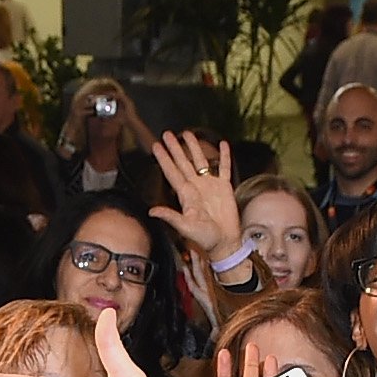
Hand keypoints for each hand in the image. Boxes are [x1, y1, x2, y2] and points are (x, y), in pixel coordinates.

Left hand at [147, 132, 244, 270]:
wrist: (225, 243)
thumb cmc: (205, 239)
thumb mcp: (185, 228)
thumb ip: (170, 217)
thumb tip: (152, 211)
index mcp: (186, 195)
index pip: (172, 172)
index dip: (164, 159)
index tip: (155, 146)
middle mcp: (196, 187)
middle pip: (183, 163)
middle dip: (175, 148)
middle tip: (167, 133)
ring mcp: (210, 186)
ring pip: (201, 161)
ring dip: (194, 147)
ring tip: (187, 133)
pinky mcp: (225, 188)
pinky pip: (224, 168)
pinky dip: (224, 156)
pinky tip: (223, 144)